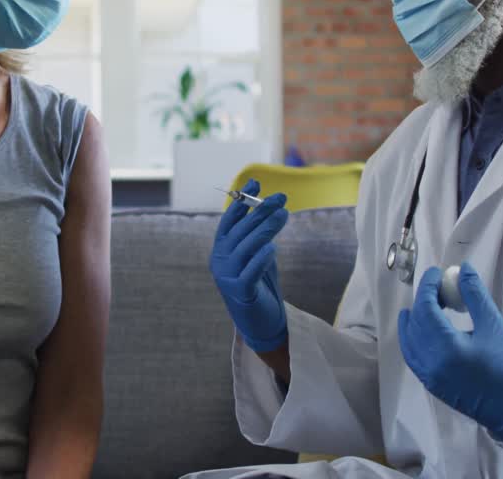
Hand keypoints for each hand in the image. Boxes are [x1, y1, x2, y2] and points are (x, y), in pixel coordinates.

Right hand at [210, 179, 288, 352]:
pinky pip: (251, 271)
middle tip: (281, 198)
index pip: (229, 220)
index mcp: (220, 250)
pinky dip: (261, 258)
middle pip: (241, 230)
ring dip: (266, 229)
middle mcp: (219, 261)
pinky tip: (273, 248)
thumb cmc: (259, 285)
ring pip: (247, 247)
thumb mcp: (256, 256)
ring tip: (283, 216)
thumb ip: (257, 236)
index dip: (241, 199)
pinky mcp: (240, 292)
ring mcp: (227, 277)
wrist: (259, 322)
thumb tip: (270, 208)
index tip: (255, 181)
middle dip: (261, 211)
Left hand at [397, 263, 502, 449]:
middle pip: (416, 322)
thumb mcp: (494, 326)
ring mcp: (426, 374)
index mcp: (446, 347)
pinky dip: (412, 337)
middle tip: (439, 288)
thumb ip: (475, 296)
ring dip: (415, 318)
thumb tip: (463, 269)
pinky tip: (421, 327)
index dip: (428, 287)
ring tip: (429, 304)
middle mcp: (430, 361)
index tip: (436, 273)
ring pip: (408, 338)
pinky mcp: (428, 382)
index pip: (426, 308)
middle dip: (423, 300)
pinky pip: (411, 354)